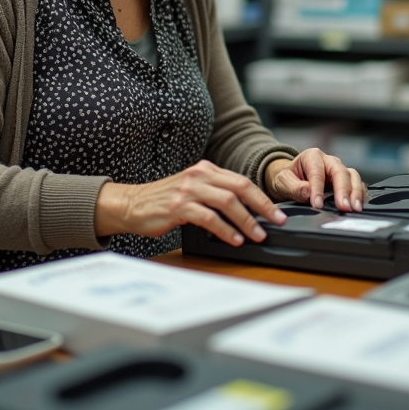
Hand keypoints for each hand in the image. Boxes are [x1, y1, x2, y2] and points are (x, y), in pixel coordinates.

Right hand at [94, 160, 286, 246]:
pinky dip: (225, 230)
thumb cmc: (163, 201)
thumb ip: (215, 194)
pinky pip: (209, 218)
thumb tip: (246, 212)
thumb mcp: (192, 189)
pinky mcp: (178, 206)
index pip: (242, 181)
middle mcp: (199, 175)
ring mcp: (188, 189)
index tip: (277, 212)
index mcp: (206, 170)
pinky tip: (233, 239)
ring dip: (246, 221)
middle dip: (262, 207)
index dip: (262, 198)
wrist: (131, 204)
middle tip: (276, 222)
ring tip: (257, 235)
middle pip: (240, 188)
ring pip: (227, 202)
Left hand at [265, 148, 366, 212]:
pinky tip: (359, 206)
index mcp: (312, 156)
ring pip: (353, 176)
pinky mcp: (345, 180)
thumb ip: (293, 187)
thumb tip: (308, 192)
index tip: (317, 205)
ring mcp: (339, 170)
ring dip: (356, 193)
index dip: (318, 189)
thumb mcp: (283, 182)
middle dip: (344, 190)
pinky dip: (360, 195)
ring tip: (355, 208)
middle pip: (340, 172)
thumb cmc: (287, 179)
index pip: (317, 172)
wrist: (290, 180)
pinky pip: (357, 184)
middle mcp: (329, 161)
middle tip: (344, 207)